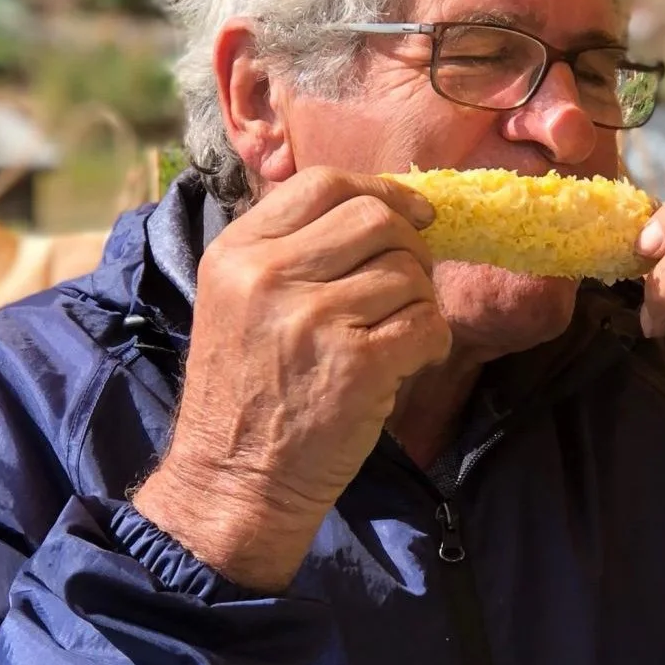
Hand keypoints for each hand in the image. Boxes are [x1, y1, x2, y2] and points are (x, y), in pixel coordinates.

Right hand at [134, 168, 450, 589]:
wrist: (233, 482)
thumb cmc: (246, 394)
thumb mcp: (237, 302)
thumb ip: (291, 252)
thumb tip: (381, 208)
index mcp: (238, 252)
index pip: (324, 183)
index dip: (383, 191)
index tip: (412, 214)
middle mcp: (269, 276)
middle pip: (377, 219)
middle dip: (410, 248)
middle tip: (407, 285)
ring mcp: (314, 318)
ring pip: (409, 273)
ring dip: (420, 302)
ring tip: (396, 336)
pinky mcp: (356, 364)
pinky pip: (427, 324)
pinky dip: (432, 342)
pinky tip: (407, 363)